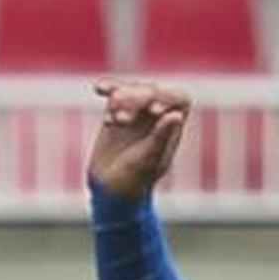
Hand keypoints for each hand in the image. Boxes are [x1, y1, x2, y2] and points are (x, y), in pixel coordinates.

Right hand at [89, 79, 190, 200]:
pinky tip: (99, 89)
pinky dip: (108, 88)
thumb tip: (176, 115)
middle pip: (153, 89)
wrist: (109, 191)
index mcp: (172, 129)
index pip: (179, 97)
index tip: (153, 109)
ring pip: (133, 88)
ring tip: (113, 121)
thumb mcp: (148, 161)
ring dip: (121, 97)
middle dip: (137, 98)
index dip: (168, 96)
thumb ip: (161, 137)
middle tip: (122, 120)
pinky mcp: (116, 112)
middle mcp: (157, 118)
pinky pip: (114, 92)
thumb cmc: (133, 182)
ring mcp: (137, 114)